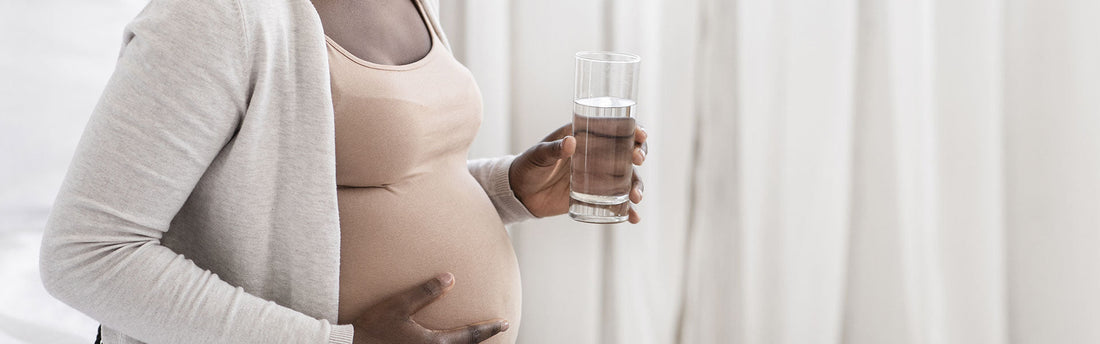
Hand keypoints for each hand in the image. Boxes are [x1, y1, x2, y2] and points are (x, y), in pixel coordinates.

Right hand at [351, 273, 508, 343]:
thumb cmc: (374, 328)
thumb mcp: (398, 306)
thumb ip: (425, 292)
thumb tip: (450, 278)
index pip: (470, 335)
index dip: (488, 328)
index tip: (504, 322)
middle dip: (482, 340)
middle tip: (499, 330)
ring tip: (475, 336)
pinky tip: (447, 340)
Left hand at [509, 123, 647, 222]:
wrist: (519, 194)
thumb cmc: (528, 166)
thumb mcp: (538, 155)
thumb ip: (553, 149)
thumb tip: (570, 143)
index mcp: (585, 137)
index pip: (614, 129)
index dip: (633, 129)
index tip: (641, 134)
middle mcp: (596, 156)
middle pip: (627, 152)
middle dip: (639, 154)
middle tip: (638, 159)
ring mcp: (598, 177)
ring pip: (627, 179)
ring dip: (636, 186)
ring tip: (636, 197)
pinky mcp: (595, 197)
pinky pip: (616, 203)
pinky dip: (627, 211)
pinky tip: (634, 218)